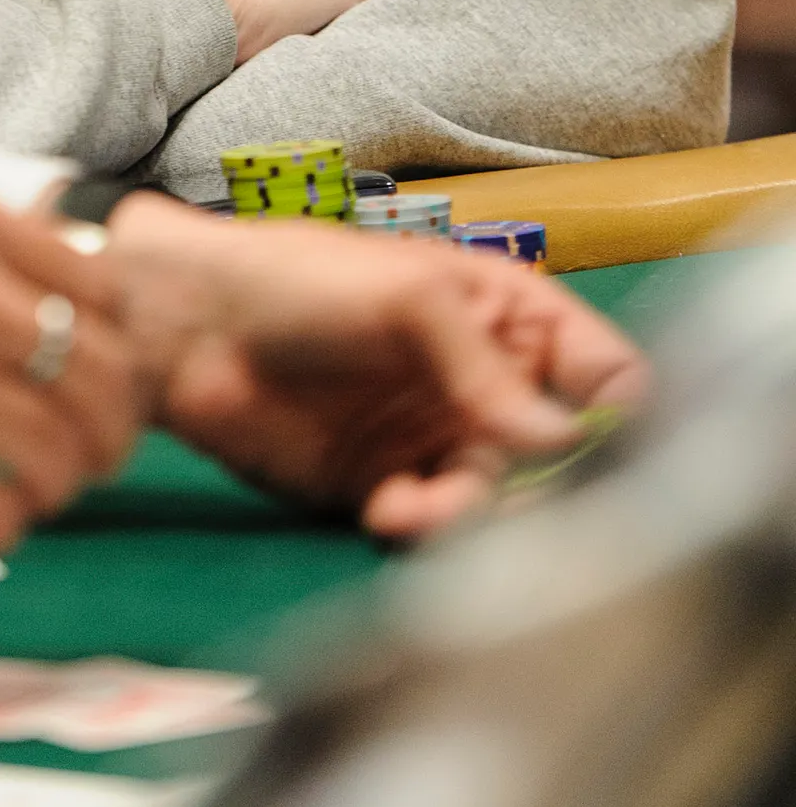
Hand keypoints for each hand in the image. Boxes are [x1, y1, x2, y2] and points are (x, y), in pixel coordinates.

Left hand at [100, 194, 646, 536]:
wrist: (188, 324)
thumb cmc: (300, 278)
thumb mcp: (407, 298)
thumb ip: (484, 366)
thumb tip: (560, 439)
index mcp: (504, 317)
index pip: (602, 369)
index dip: (617, 410)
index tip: (605, 449)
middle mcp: (481, 384)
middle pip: (558, 454)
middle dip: (548, 485)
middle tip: (517, 501)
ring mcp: (433, 438)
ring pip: (497, 499)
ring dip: (474, 514)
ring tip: (422, 508)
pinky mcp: (384, 487)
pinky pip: (432, 526)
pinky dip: (424, 528)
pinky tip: (389, 510)